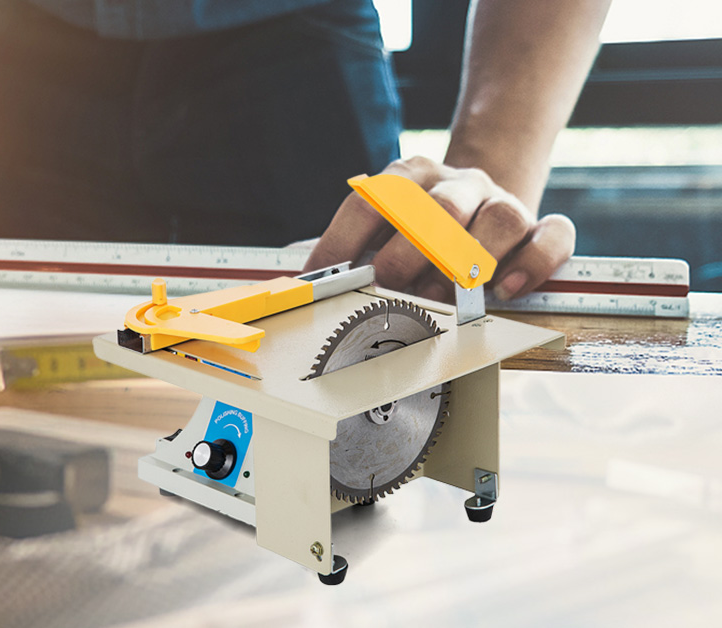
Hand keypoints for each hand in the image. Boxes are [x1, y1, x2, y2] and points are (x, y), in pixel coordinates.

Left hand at [305, 156, 574, 302]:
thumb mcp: (379, 226)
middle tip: (391, 289)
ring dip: (471, 264)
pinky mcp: (538, 223)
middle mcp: (456, 182)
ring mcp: (501, 199)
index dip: (340, 242)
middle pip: (439, 209)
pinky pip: (552, 235)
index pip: (369, 201)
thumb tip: (304, 283)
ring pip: (500, 219)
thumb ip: (349, 248)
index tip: (320, 282)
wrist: (479, 195)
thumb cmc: (417, 226)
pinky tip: (508, 289)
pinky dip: (534, 263)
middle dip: (409, 255)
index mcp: (407, 174)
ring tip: (445, 298)